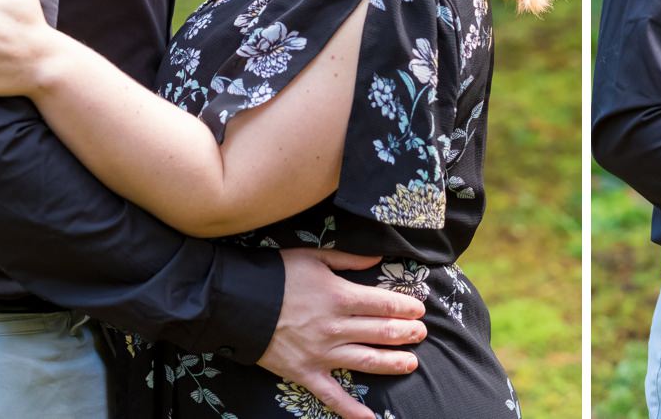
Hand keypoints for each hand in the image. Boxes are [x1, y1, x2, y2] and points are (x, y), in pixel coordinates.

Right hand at [258, 248, 426, 418]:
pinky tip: (370, 418)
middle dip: (406, 333)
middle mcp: (336, 327)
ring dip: (393, 363)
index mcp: (341, 296)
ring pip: (367, 361)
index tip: (419, 309)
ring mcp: (322, 353)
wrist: (238, 303)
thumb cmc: (277, 275)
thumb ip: (349, 259)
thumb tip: (378, 260)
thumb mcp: (315, 256)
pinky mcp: (306, 374)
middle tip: (422, 334)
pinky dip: (351, 409)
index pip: (384, 304)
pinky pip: (332, 396)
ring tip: (411, 363)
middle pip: (381, 332)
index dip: (406, 307)